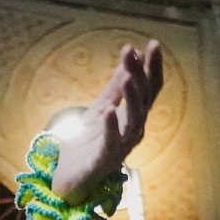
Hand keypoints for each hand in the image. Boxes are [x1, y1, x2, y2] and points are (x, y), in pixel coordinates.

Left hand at [48, 42, 164, 203]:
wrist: (68, 176)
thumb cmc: (87, 143)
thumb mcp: (100, 108)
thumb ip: (114, 87)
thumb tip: (130, 57)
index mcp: (132, 117)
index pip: (149, 88)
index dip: (152, 67)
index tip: (151, 44)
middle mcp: (133, 131)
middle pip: (144, 100)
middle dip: (140, 75)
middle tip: (133, 53)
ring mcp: (121, 147)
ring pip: (134, 121)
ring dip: (132, 98)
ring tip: (127, 78)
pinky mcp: (103, 162)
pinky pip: (111, 144)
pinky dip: (111, 128)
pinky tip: (109, 111)